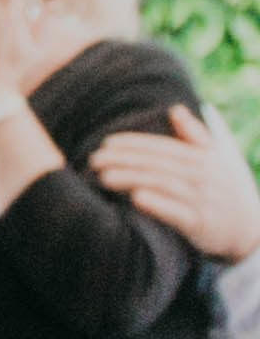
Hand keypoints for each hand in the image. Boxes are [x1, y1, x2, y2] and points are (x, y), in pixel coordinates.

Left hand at [97, 110, 259, 269]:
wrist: (251, 228)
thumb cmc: (226, 190)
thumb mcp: (217, 159)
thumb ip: (195, 136)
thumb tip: (175, 109)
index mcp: (202, 157)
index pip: (161, 147)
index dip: (133, 143)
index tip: (106, 143)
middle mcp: (202, 175)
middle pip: (156, 164)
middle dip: (123, 160)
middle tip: (94, 160)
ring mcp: (202, 199)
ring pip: (161, 184)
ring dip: (131, 179)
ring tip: (104, 177)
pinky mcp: (202, 223)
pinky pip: (177, 212)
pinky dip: (157, 204)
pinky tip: (135, 198)